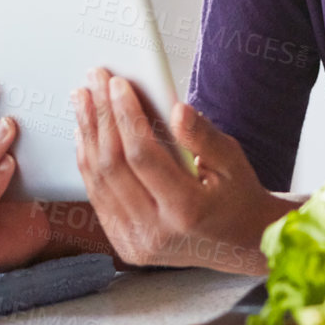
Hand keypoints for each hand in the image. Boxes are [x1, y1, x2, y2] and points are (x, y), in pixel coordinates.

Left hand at [72, 67, 294, 274]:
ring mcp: (135, 242)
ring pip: (98, 182)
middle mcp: (155, 232)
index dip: (126, 117)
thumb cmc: (238, 198)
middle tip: (95, 80)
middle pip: (114, 167)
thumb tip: (176, 109)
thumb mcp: (234, 162)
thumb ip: (203, 136)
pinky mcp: (124, 243)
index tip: (118, 84)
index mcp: (187, 211)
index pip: (144, 156)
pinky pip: (97, 197)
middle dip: (101, 117)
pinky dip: (88, 162)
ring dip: (87, 136)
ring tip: (84, 100)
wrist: (241, 244)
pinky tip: (86, 134)